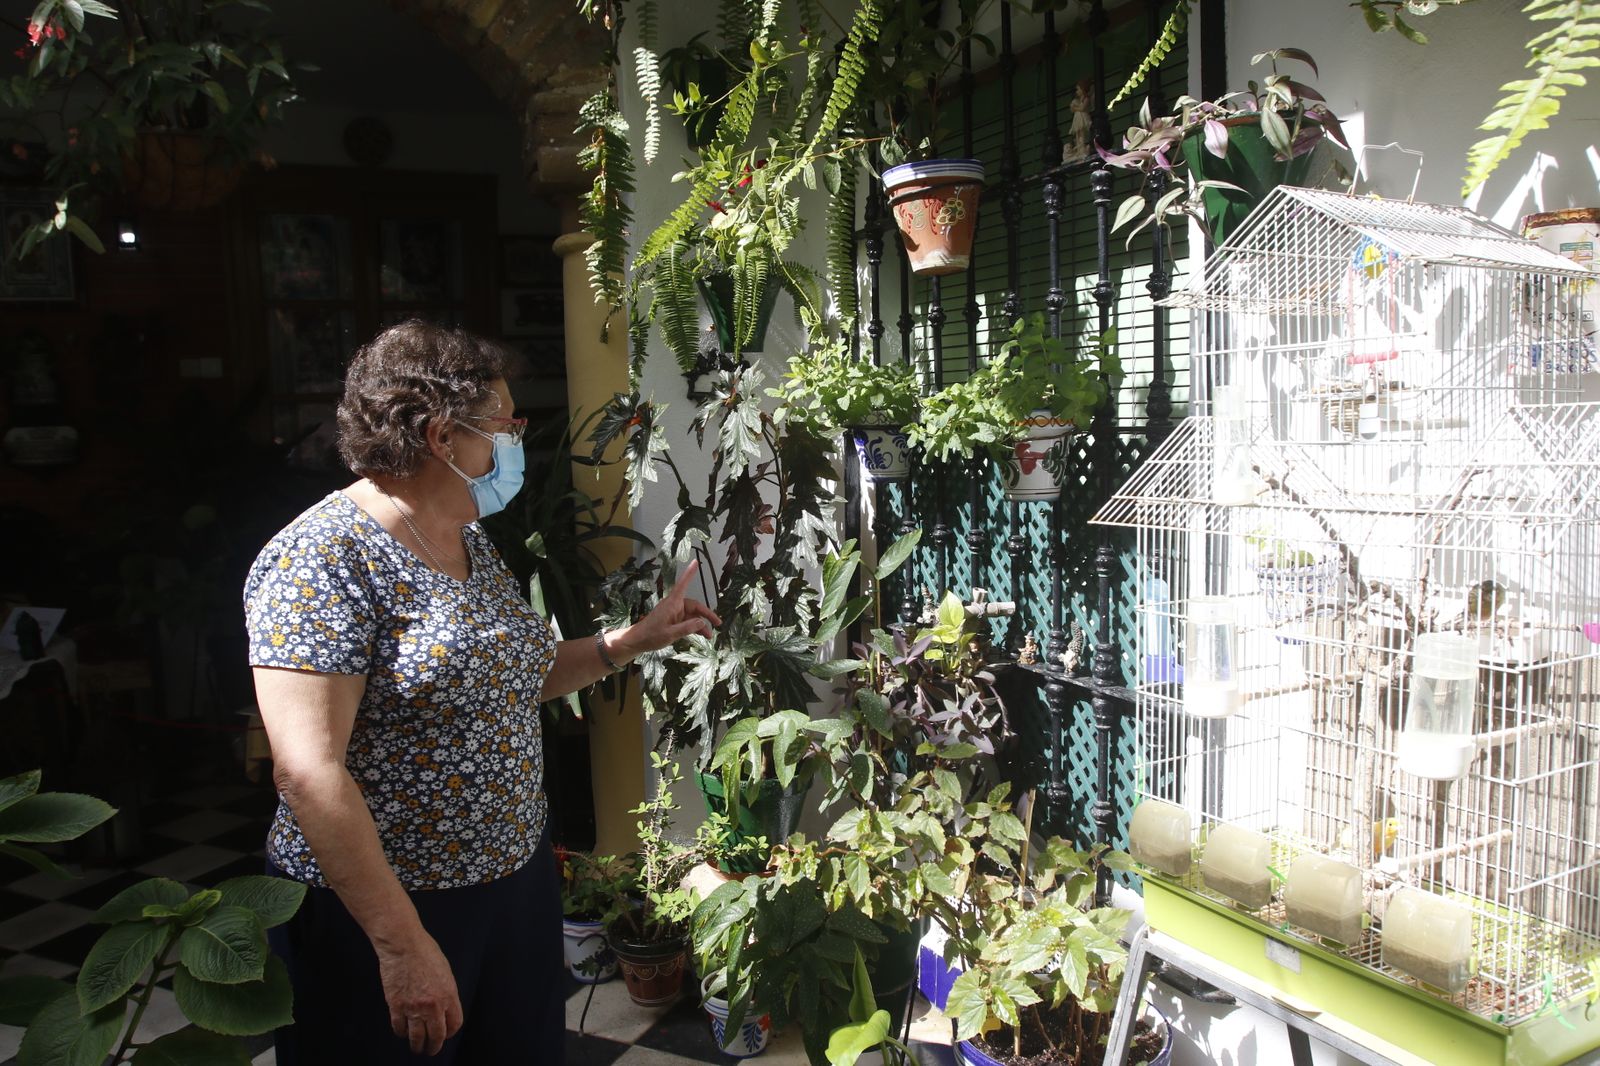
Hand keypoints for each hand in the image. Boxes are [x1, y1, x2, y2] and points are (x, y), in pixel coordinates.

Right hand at [378, 933, 463, 1055]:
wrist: (403, 945)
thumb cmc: (425, 952)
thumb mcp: (445, 972)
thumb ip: (446, 992)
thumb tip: (444, 1007)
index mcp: (449, 995)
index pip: (454, 1024)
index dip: (450, 1033)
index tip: (446, 1034)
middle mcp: (433, 1005)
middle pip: (437, 1036)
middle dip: (434, 1046)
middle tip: (432, 1049)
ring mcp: (413, 1008)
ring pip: (417, 1037)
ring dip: (417, 1045)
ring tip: (417, 1048)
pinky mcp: (396, 1006)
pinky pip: (399, 1028)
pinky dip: (401, 1032)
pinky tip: (403, 1031)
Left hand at [616, 559, 721, 657]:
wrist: (637, 642)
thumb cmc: (651, 635)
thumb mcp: (670, 633)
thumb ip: (687, 627)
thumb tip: (702, 622)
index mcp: (672, 604)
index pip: (683, 585)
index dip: (689, 573)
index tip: (695, 562)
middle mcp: (675, 606)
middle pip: (694, 606)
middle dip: (706, 614)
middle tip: (718, 623)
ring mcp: (674, 614)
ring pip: (692, 616)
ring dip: (701, 624)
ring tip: (709, 636)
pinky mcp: (673, 621)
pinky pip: (687, 622)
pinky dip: (694, 627)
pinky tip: (701, 635)